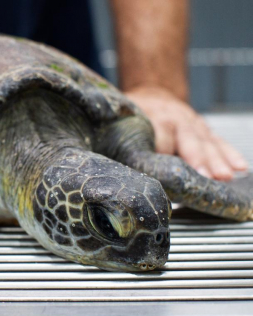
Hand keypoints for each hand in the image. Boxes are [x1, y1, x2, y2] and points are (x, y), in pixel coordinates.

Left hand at [125, 86, 247, 180]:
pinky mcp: (202, 128)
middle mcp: (174, 118)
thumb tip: (121, 166)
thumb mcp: (121, 122)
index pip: (159, 133)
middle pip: (188, 138)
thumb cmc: (132, 115)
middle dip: (198, 159)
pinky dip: (230, 153)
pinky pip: (218, 141)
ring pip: (206, 141)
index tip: (168, 172)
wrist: (151, 93)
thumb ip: (125, 141)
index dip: (164, 151)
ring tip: (226, 176)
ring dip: (217, 160)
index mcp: (151, 116)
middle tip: (207, 176)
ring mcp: (191, 122)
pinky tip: (240, 166)